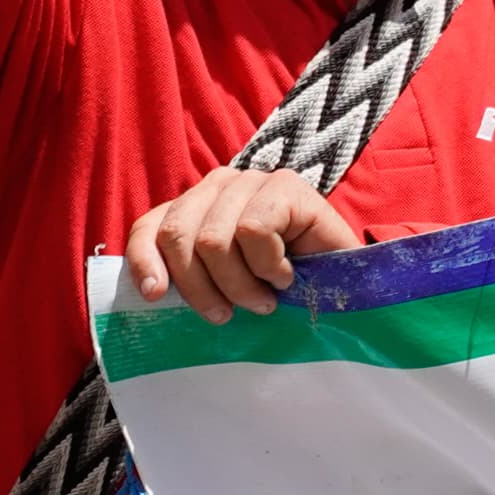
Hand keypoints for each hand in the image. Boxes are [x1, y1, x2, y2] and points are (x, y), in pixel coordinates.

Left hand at [122, 165, 363, 320]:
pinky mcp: (286, 186)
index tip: (156, 297)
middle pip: (177, 236)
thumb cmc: (279, 293)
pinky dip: (268, 265)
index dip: (145, 262)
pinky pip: (253, 231)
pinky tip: (286, 275)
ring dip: (239, 284)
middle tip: (229, 313)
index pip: (149, 226)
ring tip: (265, 299)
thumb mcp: (223, 288)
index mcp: (195, 207)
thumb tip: (151, 290)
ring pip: (213, 239)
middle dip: (200, 287)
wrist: (348, 287)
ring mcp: (252, 181)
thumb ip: (189, 279)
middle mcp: (218, 186)